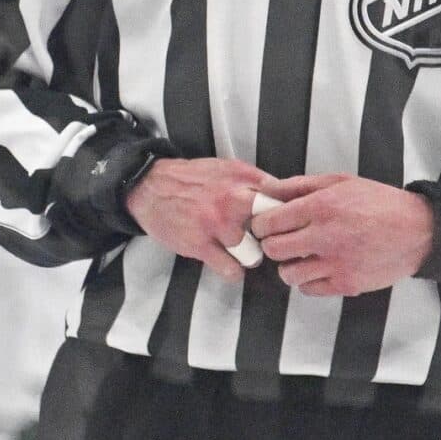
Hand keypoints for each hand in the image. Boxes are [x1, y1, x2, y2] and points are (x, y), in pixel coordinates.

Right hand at [126, 156, 280, 283]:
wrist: (149, 186)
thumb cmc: (192, 180)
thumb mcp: (228, 168)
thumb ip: (257, 183)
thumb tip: (287, 197)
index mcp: (244, 178)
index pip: (285, 200)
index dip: (291, 216)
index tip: (289, 225)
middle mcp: (234, 199)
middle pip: (275, 227)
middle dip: (274, 237)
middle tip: (267, 242)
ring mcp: (217, 223)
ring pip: (256, 254)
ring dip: (250, 256)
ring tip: (241, 251)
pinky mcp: (200, 244)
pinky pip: (231, 270)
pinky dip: (232, 271)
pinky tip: (226, 262)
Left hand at [249, 172, 432, 297]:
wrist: (418, 230)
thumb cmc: (378, 203)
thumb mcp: (339, 182)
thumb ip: (298, 186)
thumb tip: (264, 191)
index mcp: (321, 207)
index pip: (268, 222)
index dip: (261, 225)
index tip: (266, 225)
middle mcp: (326, 236)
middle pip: (273, 249)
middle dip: (272, 245)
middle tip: (283, 241)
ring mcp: (337, 263)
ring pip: (288, 274)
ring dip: (290, 266)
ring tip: (302, 257)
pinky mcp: (347, 284)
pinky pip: (308, 290)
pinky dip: (308, 281)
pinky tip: (319, 268)